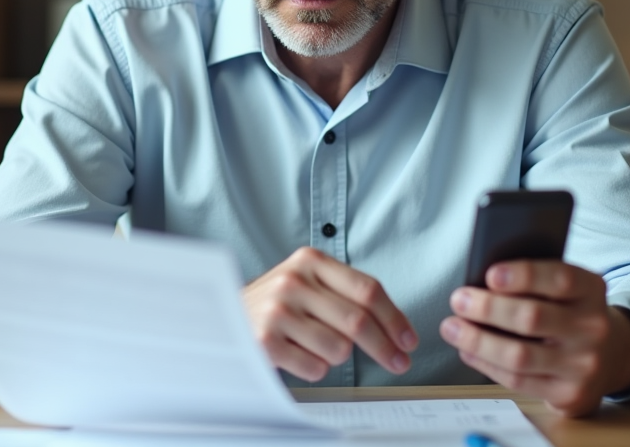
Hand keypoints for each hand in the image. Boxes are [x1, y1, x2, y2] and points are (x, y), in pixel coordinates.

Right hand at [243, 246, 418, 381]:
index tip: (409, 340)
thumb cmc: (275, 306)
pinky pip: (316, 367)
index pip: (368, 289)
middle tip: (399, 364)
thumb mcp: (306, 283)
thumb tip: (395, 328)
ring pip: (339, 348)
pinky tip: (298, 356)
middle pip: (359, 320)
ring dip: (337, 356)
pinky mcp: (265, 342)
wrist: (220, 320)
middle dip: (386, 347)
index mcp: (309, 260)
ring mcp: (277, 311)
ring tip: (316, 347)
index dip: (394, 318)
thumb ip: (344, 293)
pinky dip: (315, 369)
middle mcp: (293, 280)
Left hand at [438, 260, 629, 416]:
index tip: (491, 274)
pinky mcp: (569, 394)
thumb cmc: (571, 313)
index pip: (560, 279)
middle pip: (533, 318)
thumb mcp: (567, 290)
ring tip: (453, 328)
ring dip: (478, 341)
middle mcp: (593, 328)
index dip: (524, 275)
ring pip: (519, 355)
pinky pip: (518, 381)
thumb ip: (536, 282)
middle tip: (459, 300)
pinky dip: (486, 364)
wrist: (610, 356)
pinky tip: (468, 351)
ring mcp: (583, 365)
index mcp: (592, 291)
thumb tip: (481, 284)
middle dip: (488, 309)